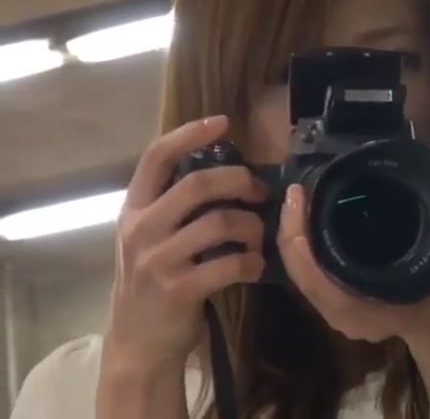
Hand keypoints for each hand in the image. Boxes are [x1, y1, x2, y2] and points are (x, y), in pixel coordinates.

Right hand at [106, 116, 265, 367]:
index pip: (156, 157)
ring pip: (219, 222)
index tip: (222, 123)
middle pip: (197, 183)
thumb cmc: (151, 284)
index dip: (189, 133)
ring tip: (258, 237)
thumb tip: (223, 173)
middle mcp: (141, 229)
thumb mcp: (148, 238)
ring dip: (251, 226)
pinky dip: (251, 262)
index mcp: (133, 209)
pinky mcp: (178, 289)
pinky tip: (254, 267)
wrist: (138, 344)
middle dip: (239, 181)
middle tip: (259, 192)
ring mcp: (157, 260)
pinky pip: (228, 264)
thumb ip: (172, 207)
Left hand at [276, 183, 429, 343]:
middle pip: (302, 275)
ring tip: (299, 200)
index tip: (298, 197)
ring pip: (303, 276)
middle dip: (292, 233)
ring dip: (296, 238)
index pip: (317, 280)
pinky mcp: (338, 301)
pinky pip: (311, 274)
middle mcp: (348, 315)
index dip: (298, 240)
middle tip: (296, 192)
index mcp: (371, 309)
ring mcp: (340, 312)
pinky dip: (306, 247)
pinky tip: (310, 219)